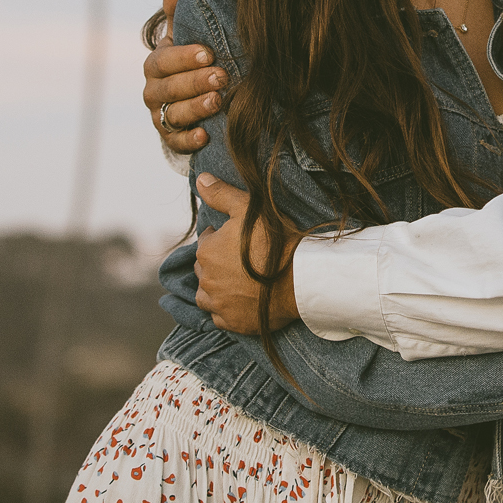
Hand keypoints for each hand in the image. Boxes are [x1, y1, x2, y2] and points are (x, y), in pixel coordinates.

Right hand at [145, 0, 223, 155]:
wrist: (191, 98)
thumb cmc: (191, 60)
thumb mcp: (185, 35)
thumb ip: (178, 10)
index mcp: (157, 64)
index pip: (164, 60)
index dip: (184, 58)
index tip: (208, 53)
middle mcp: (154, 91)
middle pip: (169, 88)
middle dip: (195, 82)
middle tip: (222, 77)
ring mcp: (160, 116)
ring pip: (173, 115)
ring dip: (195, 109)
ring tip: (218, 102)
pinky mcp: (170, 138)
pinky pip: (175, 142)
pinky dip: (188, 140)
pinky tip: (205, 135)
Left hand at [191, 173, 298, 334]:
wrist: (301, 278)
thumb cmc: (276, 242)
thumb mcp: (249, 209)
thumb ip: (221, 194)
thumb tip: (200, 179)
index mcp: (206, 251)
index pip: (207, 242)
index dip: (222, 238)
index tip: (241, 240)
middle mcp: (206, 280)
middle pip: (206, 269)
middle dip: (218, 263)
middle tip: (243, 260)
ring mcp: (218, 304)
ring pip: (208, 294)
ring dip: (218, 287)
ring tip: (240, 281)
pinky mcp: (231, 323)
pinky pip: (221, 316)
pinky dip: (227, 309)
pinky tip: (243, 300)